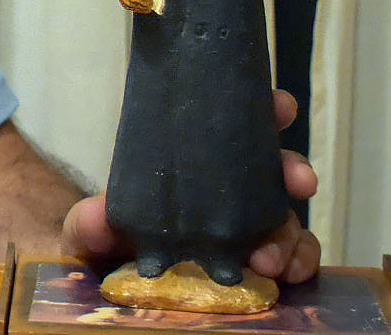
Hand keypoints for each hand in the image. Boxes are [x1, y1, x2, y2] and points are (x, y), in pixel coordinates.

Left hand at [60, 89, 321, 282]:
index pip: (235, 129)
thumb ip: (88, 222)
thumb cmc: (108, 242)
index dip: (265, 111)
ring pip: (288, 217)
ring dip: (291, 231)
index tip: (282, 105)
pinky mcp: (263, 264)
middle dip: (292, 168)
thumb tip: (97, 217)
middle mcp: (229, 192)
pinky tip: (292, 275)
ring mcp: (249, 228)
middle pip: (273, 170)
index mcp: (197, 168)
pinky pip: (297, 257)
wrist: (112, 284)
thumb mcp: (90, 227)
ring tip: (271, 257)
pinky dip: (302, 262)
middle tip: (297, 181)